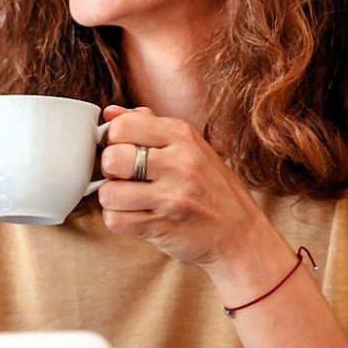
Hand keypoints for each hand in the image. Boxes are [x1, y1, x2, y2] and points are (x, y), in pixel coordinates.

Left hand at [93, 104, 275, 271]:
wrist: (239, 234)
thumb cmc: (211, 188)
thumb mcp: (191, 146)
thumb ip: (150, 126)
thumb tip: (109, 113)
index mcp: (182, 135)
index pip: (123, 125)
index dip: (114, 140)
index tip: (124, 151)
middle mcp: (178, 163)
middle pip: (112, 159)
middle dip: (109, 170)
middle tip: (123, 177)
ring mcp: (171, 197)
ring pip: (108, 193)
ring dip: (112, 199)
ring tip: (129, 199)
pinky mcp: (162, 226)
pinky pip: (115, 220)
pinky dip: (118, 220)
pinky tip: (135, 216)